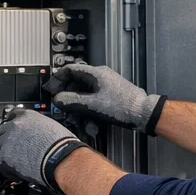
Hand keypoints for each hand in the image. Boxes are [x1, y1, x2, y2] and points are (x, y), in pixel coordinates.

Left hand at [0, 109, 84, 187]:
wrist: (60, 159)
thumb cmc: (62, 145)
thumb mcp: (51, 127)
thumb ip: (38, 127)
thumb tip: (36, 133)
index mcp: (27, 116)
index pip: (13, 114)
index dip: (13, 123)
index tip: (13, 127)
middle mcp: (15, 125)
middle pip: (3, 130)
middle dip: (9, 139)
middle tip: (17, 148)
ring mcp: (8, 140)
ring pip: (0, 147)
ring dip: (8, 154)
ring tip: (19, 163)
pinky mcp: (5, 156)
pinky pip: (1, 164)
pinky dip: (8, 170)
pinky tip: (17, 174)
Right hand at [47, 63, 163, 133]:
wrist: (144, 113)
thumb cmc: (125, 106)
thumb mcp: (94, 105)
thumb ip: (73, 102)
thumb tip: (58, 99)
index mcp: (96, 73)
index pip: (70, 70)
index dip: (57, 80)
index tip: (50, 90)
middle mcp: (100, 77)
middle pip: (76, 84)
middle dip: (68, 98)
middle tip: (62, 107)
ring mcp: (105, 87)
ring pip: (84, 96)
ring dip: (80, 109)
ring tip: (79, 121)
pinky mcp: (110, 97)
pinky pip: (93, 102)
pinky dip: (89, 112)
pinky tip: (91, 124)